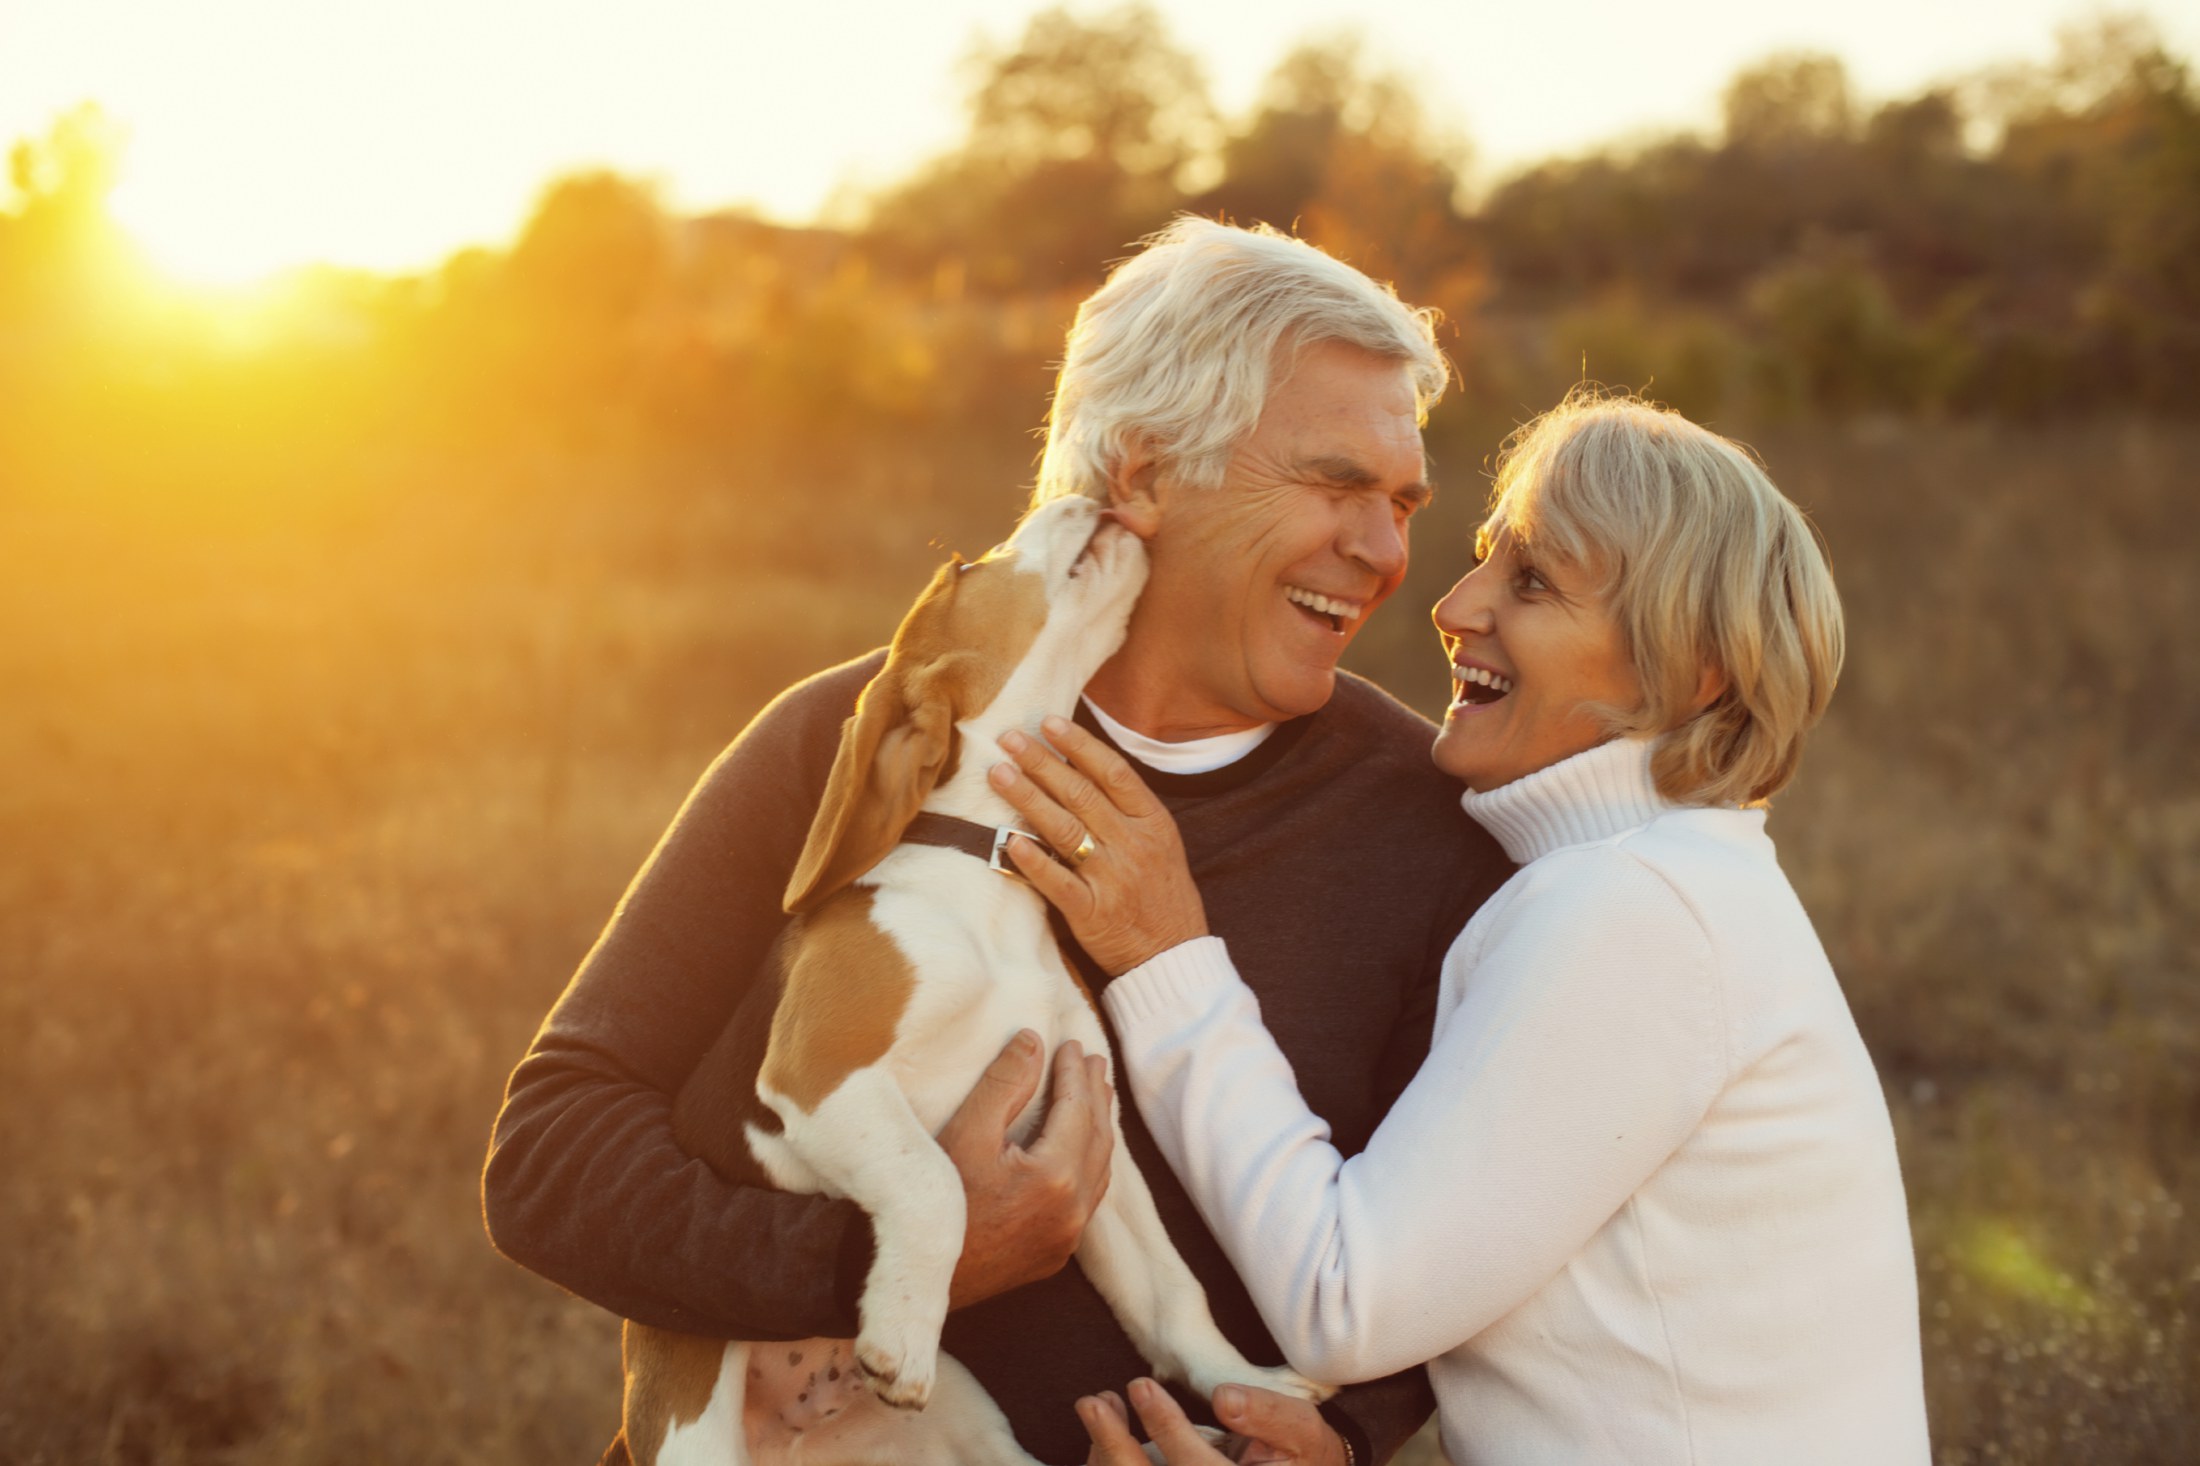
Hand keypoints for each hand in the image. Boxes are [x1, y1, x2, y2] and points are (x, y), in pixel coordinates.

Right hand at [939, 1030, 1114, 1308]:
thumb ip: (1003, 1084)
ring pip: (1097, 1171)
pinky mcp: (1053, 1255)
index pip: (1078, 1110)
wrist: (914, 1279)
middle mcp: (1073, 1211)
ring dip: (1097, 1129)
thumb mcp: (964, 1133)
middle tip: (1093, 1060)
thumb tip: (1033, 1041)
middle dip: (1095, 1096)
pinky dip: (1089, 1164)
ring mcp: (1065, 1238)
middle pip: (1097, 1139)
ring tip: (1094, 1096)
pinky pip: (1086, 1199)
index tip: (1072, 1043)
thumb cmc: (931, 1203)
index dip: (1075, 1073)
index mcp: (1056, 1178)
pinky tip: (1080, 1151)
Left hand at [990, 716, 1208, 975]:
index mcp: (1153, 823)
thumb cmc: (1162, 894)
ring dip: (1028, 798)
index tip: (1049, 723)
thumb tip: (1082, 768)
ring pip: (1064, 829)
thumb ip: (1127, 809)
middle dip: (1041, 762)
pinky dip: (1034, 860)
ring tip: (999, 774)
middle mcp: (1133, 845)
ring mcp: (1112, 879)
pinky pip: (1058, 882)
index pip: (1113, 773)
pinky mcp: (1092, 913)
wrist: (1174, 956)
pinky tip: (1010, 839)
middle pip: (1081, 794)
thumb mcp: (1160, 843)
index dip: (1079, 746)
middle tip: (1009, 738)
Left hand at [1080, 1378, 1349, 1465]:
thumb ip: (1266, 1414)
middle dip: (1115, 1448)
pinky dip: (1107, 1458)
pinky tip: (1107, 1423)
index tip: (1141, 1385)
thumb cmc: (1302, 1452)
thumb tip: (1223, 1398)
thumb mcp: (1300, 1429)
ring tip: (1097, 1403)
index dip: (1166, 1428)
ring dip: (1104, 1453)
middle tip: (1092, 1402)